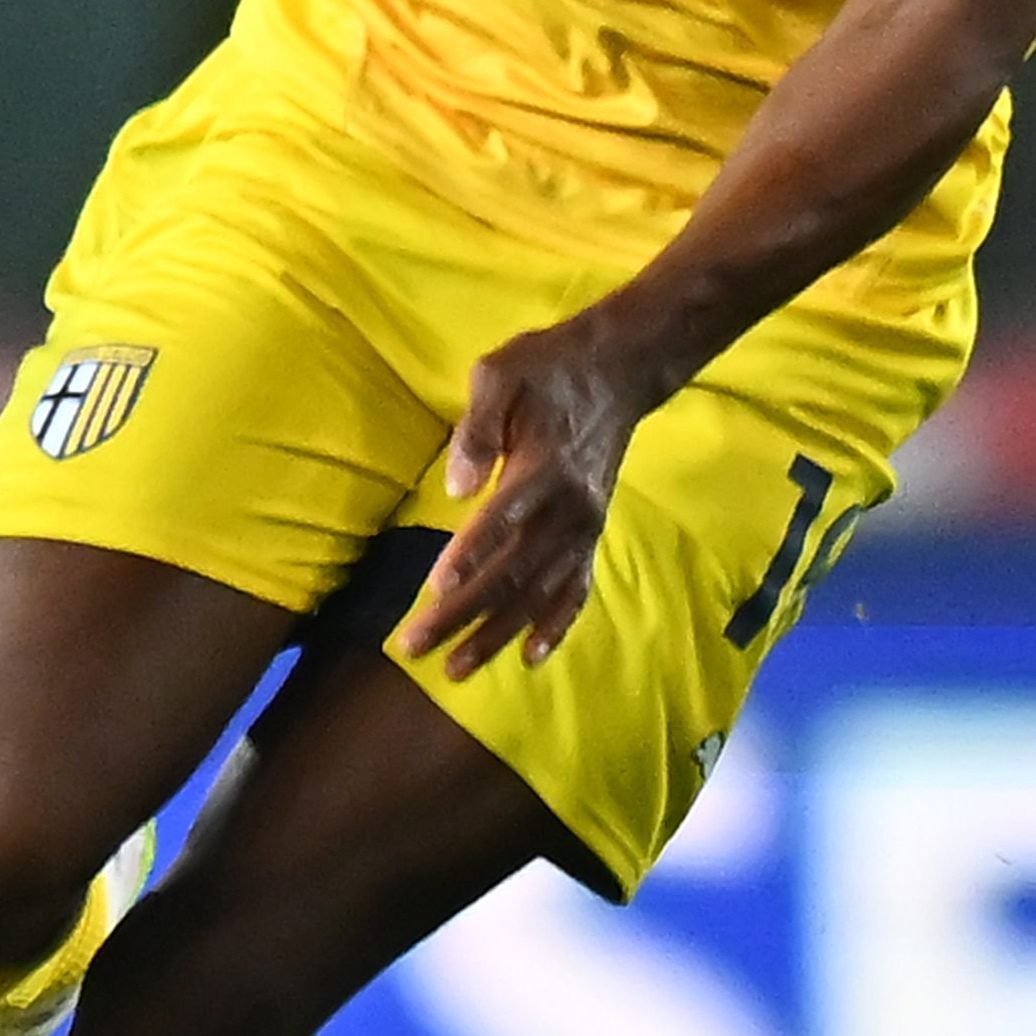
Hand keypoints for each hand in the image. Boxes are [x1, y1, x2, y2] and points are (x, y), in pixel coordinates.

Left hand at [396, 314, 677, 677]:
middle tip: (416, 647)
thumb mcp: (501, 373)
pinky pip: (575, 588)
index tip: (433, 593)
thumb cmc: (549, 366)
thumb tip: (456, 487)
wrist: (620, 369)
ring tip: (457, 668)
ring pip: (538, 592)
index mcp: (543, 468)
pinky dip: (555, 625)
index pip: (501, 522)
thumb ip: (476, 429)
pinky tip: (530, 657)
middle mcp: (568, 508)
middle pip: (512, 571)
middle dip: (462, 614)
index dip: (468, 558)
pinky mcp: (592, 533)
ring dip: (497, 633)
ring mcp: (584, 526)